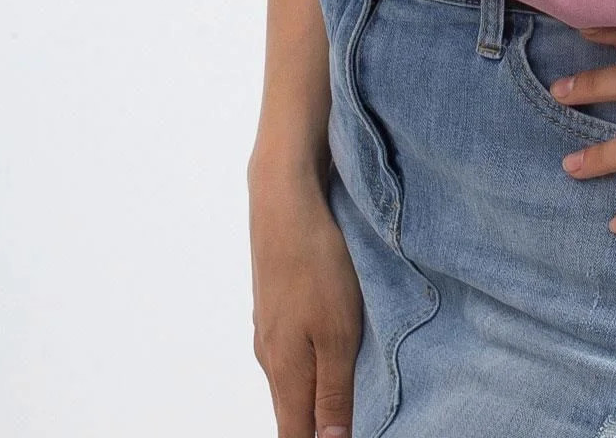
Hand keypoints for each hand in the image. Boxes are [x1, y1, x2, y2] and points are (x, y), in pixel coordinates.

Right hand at [248, 167, 362, 437]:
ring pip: (291, 379)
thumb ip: (333, 393)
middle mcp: (270, 355)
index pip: (293, 435)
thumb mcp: (337, 333)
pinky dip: (310, 363)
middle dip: (314, 428)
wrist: (283, 200)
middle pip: (291, 412)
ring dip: (313, 396)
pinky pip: (292, 349)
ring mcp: (269, 327)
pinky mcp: (276, 303)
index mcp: (284, 371)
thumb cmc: (316, 264)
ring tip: (341, 403)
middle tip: (345, 428)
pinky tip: (328, 352)